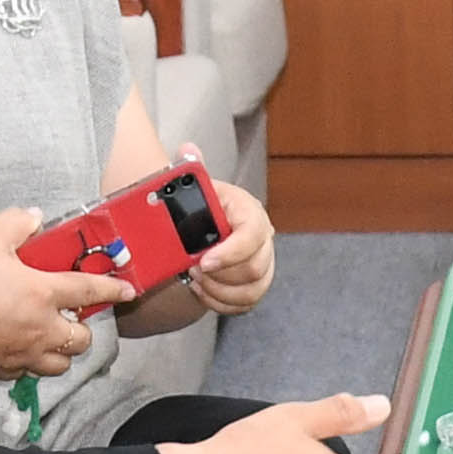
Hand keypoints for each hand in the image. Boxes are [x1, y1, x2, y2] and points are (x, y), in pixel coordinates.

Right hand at [0, 210, 132, 378]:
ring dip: (62, 352)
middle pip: (82, 339)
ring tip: (50, 336)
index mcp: (42, 294)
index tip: (129, 290)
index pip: (90, 290)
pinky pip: (29, 373)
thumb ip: (17, 223)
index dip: (113, 289)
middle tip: (70, 315)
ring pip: (61, 365)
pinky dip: (32, 363)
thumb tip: (34, 217)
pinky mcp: (2, 370)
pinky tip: (20, 348)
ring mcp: (23, 354)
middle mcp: (40, 329)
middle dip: (83, 328)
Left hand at [179, 161, 277, 317]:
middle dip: (219, 275)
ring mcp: (264, 264)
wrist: (209, 227)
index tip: (203, 261)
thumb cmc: (205, 208)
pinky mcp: (257, 285)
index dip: (230, 252)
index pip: (252, 235)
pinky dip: (220, 303)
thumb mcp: (198, 188)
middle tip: (193, 270)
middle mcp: (265, 240)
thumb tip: (188, 149)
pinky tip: (202, 290)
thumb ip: (192, 169)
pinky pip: (245, 304)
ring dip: (218, 290)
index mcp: (251, 213)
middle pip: (253, 268)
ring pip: (251, 290)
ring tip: (196, 280)